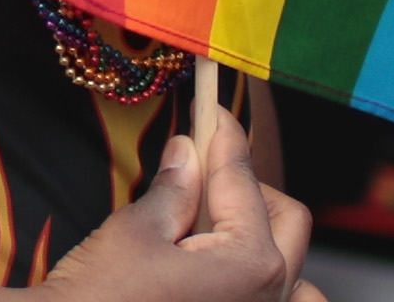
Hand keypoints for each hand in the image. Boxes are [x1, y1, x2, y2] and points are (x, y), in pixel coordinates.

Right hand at [45, 103, 320, 301]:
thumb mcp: (136, 230)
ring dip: (269, 248)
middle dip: (250, 191)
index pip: (243, 180)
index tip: (211, 111)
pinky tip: (226, 278)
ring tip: (221, 235)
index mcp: (252, 263)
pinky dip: (269, 291)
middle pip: (286, 222)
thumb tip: (188, 153)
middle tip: (206, 176)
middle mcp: (269, 298)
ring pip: (295, 276)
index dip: (223, 138)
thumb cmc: (98, 298)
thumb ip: (174, 187)